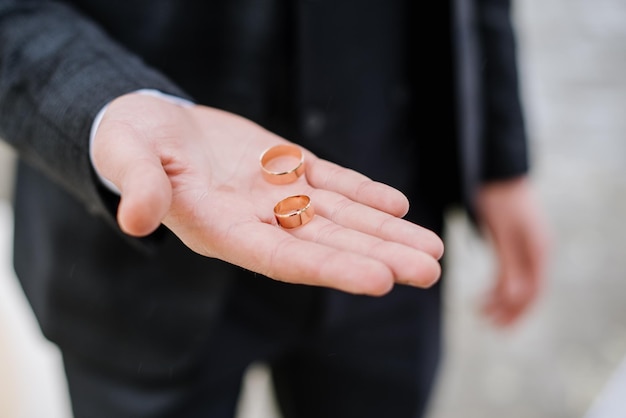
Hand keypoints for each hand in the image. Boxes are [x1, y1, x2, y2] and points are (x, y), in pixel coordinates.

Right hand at [92, 93, 443, 294]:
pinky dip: (364, 193)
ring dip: (385, 231)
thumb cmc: (131, 144)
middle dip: (377, 257)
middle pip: (325, 243)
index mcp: (220, 229)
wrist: (150, 125)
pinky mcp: (285, 168)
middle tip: (430, 271)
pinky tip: (398, 205)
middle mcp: (256, 221)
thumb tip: (137, 218)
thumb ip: (140, 185)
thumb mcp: (127, 157)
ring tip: (432, 249)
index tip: (381, 280)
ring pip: (338, 217)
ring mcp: (275, 196)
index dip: (330, 268)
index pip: (282, 257)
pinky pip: (331, 182)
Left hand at [476, 176, 550, 325]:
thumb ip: (510, 264)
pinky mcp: (516, 243)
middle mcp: (537, 251)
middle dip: (508, 310)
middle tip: (485, 321)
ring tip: (480, 310)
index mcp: (538, 250)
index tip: (493, 323)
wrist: (496, 171)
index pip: (532, 291)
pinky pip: (512, 271)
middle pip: (528, 291)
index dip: (515, 310)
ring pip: (520, 282)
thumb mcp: (502, 232)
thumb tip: (516, 298)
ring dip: (502, 299)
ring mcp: (528, 247)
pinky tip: (488, 293)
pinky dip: (501, 285)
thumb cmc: (498, 199)